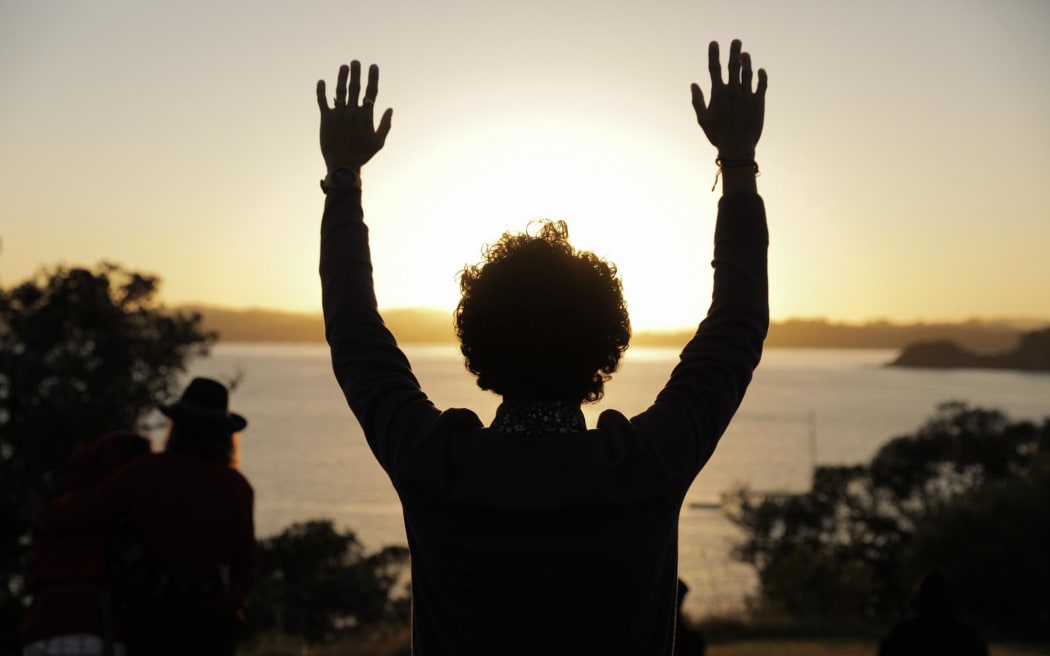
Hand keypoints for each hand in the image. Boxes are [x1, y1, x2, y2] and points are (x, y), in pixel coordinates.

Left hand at [316, 61, 392, 171]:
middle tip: (355, 62)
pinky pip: (322, 101)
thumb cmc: (362, 155)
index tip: (373, 66)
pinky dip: (321, 90)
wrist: (343, 165)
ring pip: (340, 91)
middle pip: (355, 87)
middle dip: (356, 73)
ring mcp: (338, 114)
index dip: (372, 77)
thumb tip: (390, 109)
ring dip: (341, 77)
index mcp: (366, 116)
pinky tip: (321, 81)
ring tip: (343, 66)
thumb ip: (385, 125)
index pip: (371, 92)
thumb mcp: (379, 142)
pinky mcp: (326, 119)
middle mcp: (352, 112)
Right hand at [690, 40, 766, 160]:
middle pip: (734, 65)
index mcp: (718, 94)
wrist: (737, 148)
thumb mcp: (702, 119)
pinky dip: (762, 75)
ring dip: (747, 61)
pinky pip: (762, 84)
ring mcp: (747, 95)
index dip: (714, 54)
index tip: (714, 43)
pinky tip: (760, 70)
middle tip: (737, 41)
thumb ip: (697, 100)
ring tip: (745, 54)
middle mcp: (733, 91)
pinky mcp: (758, 101)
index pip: (714, 68)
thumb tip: (693, 84)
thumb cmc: (717, 135)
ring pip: (748, 71)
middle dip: (735, 51)